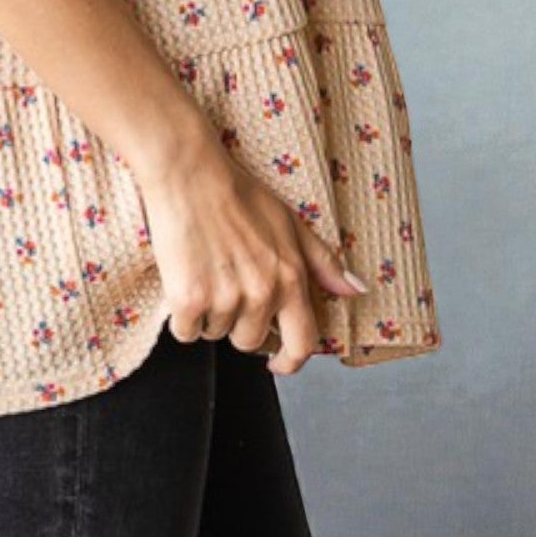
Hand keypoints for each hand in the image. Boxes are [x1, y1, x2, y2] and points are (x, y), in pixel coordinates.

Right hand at [134, 129, 368, 374]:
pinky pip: (185, 331)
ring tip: (204, 272)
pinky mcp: (189, 299)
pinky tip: (182, 281)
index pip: (303, 343)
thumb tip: (355, 290)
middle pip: (249, 341)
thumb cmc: (237, 192)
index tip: (277, 363)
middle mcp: (262, 293)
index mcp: (290, 277)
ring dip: (208, 315)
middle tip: (225, 286)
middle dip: (238, 323)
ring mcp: (225, 298)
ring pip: (216, 334)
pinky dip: (181, 316)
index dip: (291, 361)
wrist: (188, 172)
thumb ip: (323, 261)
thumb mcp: (289, 222)